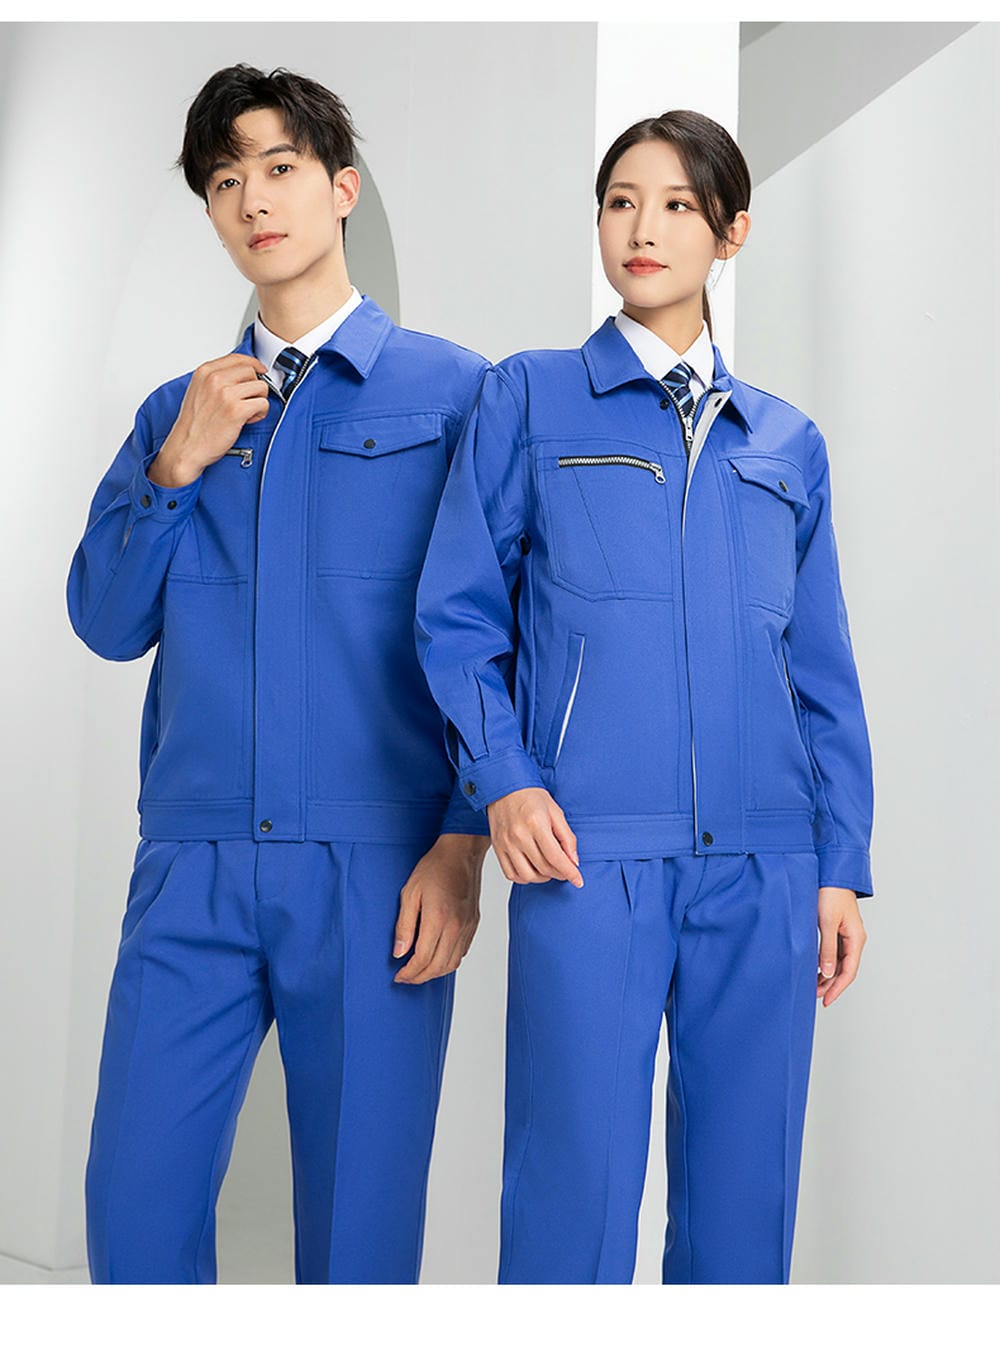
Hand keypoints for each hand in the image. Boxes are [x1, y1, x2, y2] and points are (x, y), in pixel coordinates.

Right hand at [147, 353, 270, 487]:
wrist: (187, 447)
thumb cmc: (194, 424)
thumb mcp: (199, 391)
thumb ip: (217, 379)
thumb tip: (241, 373)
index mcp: (205, 372)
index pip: (238, 358)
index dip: (253, 365)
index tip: (259, 371)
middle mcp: (215, 379)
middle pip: (252, 371)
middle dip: (254, 386)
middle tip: (247, 401)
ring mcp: (226, 394)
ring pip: (261, 386)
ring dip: (259, 400)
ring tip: (247, 412)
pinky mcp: (236, 410)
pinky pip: (263, 404)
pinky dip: (260, 413)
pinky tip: (249, 420)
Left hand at [393, 833, 489, 983]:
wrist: (461, 853)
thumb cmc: (434, 868)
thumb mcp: (409, 893)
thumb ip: (404, 925)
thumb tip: (399, 953)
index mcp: (438, 919)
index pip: (423, 959)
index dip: (409, 972)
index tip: (398, 976)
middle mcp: (456, 926)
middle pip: (438, 966)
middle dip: (420, 977)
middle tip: (406, 977)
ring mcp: (468, 926)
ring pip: (452, 964)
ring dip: (435, 973)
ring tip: (419, 971)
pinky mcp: (473, 924)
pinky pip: (462, 952)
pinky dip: (448, 962)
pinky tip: (436, 958)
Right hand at [486, 787, 582, 887]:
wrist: (504, 787)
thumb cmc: (530, 796)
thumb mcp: (555, 811)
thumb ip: (567, 837)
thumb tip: (574, 860)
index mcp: (536, 824)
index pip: (556, 857)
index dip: (570, 872)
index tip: (578, 880)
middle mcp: (519, 835)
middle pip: (544, 868)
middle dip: (560, 874)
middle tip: (566, 870)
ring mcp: (506, 843)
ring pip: (527, 875)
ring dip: (542, 877)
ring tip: (549, 869)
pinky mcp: (497, 848)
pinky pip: (511, 874)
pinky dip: (524, 877)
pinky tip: (532, 869)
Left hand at [816, 885, 866, 1006]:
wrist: (831, 873)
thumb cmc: (831, 893)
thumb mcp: (827, 922)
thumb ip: (827, 948)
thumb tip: (828, 973)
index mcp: (856, 938)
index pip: (849, 971)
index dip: (837, 988)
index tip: (826, 1000)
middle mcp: (854, 939)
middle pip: (845, 969)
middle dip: (831, 985)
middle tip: (815, 997)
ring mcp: (847, 934)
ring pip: (840, 962)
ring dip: (828, 976)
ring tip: (813, 987)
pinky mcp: (838, 929)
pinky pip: (835, 952)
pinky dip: (826, 963)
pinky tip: (816, 969)